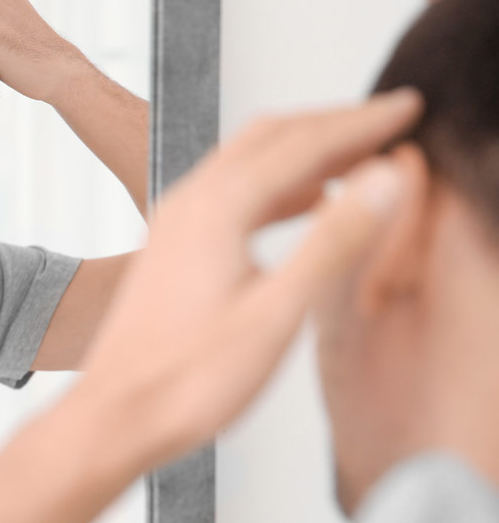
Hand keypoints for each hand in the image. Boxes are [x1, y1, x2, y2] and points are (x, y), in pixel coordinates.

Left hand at [64, 89, 424, 470]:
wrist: (115, 415)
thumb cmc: (186, 380)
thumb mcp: (276, 315)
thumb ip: (333, 242)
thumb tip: (384, 178)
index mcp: (217, 209)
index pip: (304, 143)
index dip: (362, 122)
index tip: (407, 107)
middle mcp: (190, 203)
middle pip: (270, 137)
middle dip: (333, 123)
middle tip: (388, 120)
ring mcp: (176, 223)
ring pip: (248, 161)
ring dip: (304, 151)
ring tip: (359, 158)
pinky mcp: (172, 247)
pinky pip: (231, 192)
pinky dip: (277, 184)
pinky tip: (305, 202)